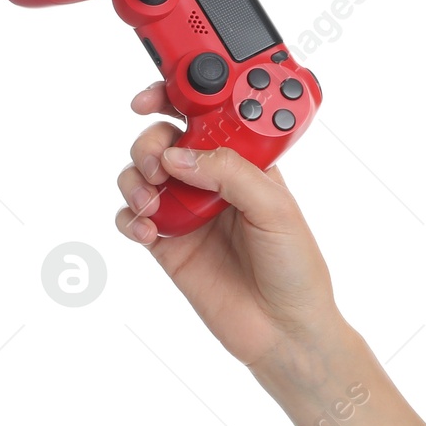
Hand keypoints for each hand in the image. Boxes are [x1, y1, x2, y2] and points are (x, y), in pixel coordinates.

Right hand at [115, 82, 339, 367]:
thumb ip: (231, 173)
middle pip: (164, 138)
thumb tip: (181, 154)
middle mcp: (213, 180)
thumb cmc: (296, 266)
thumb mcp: (277, 208)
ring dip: (135, 177)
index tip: (152, 96)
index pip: (206, 115)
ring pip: (141, 174)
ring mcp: (188, 211)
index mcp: (246, 160)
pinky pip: (132, 217)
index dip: (177, 96)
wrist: (284, 329)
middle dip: (151, 140)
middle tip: (159, 162)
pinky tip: (147, 228)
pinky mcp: (167, 244)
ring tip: (152, 200)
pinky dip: (129, 216)